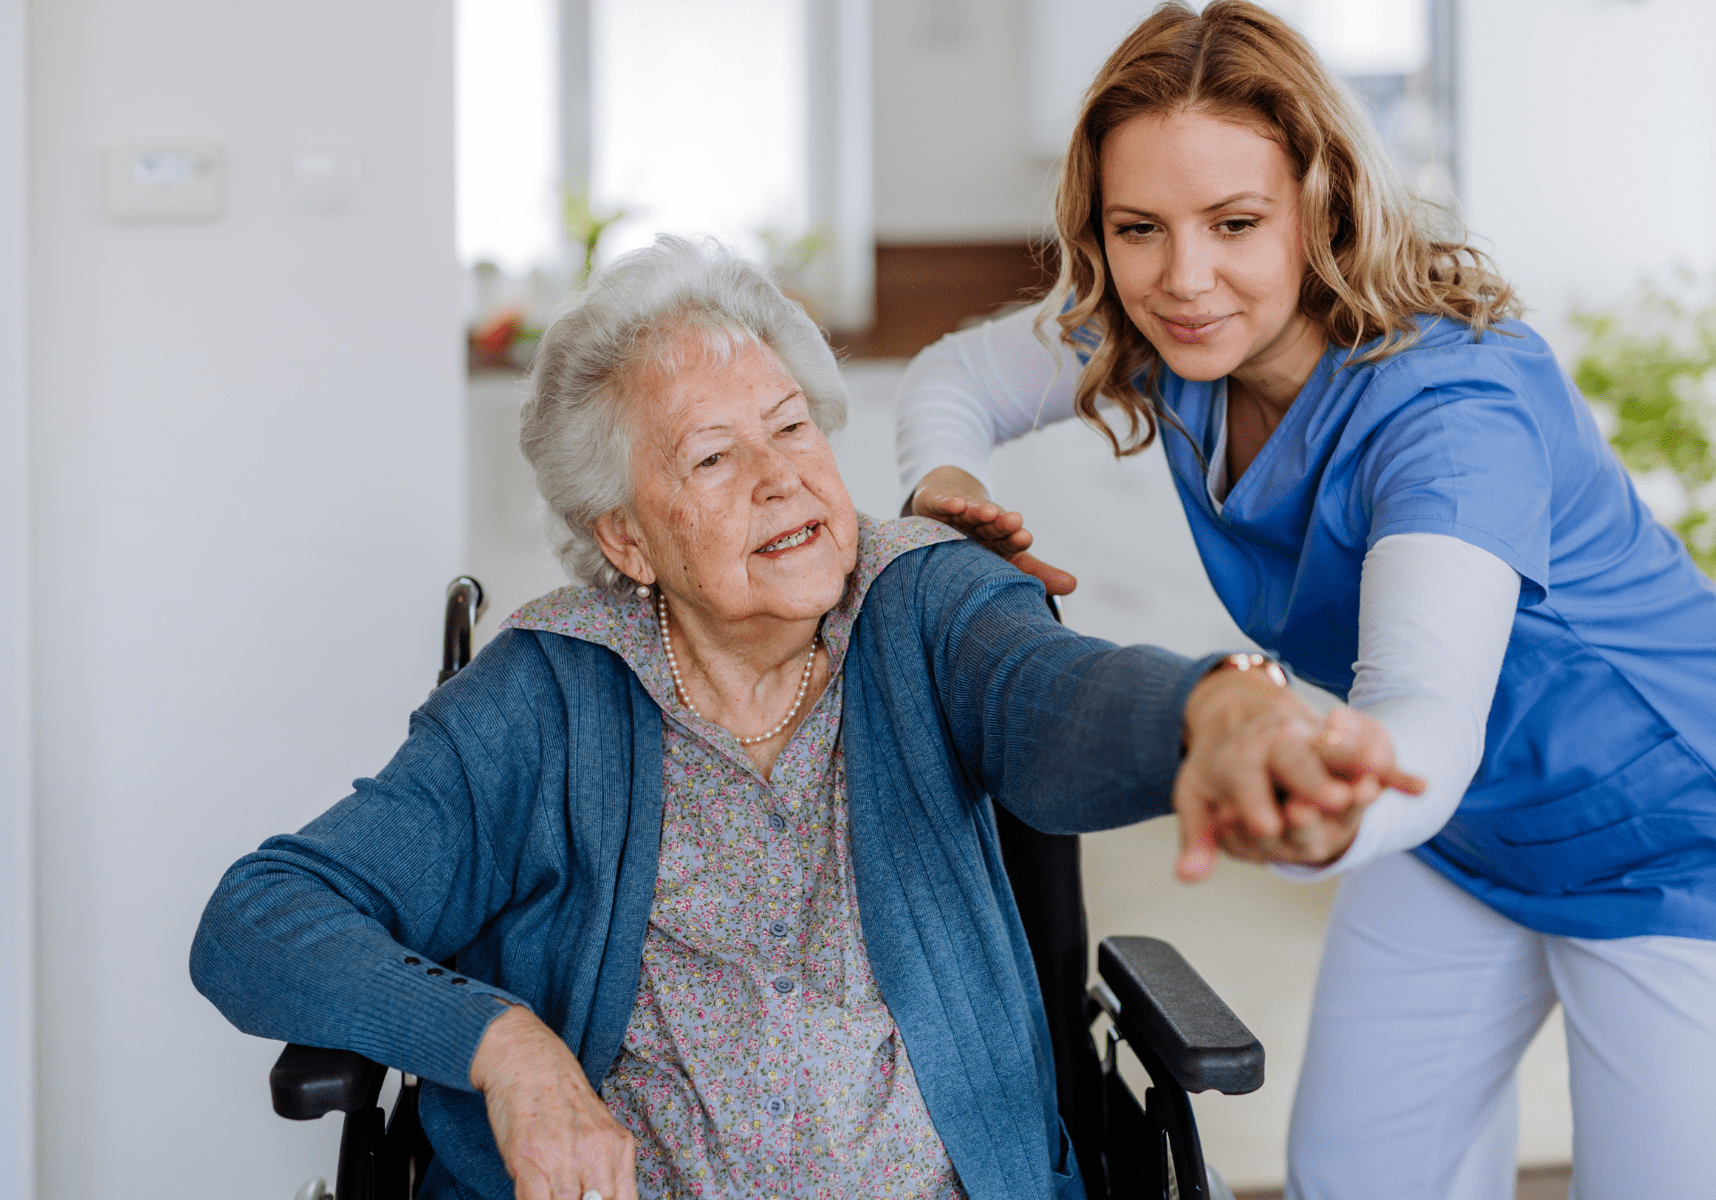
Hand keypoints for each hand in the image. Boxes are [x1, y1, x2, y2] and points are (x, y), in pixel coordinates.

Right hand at [469, 1005, 637, 1199]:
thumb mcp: (598, 1131)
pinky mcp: (529, 1158)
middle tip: (576, 1199)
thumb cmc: (563, 1100)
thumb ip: (607, 1168)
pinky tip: (536, 1197)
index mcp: (619, 1148)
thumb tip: (605, 1198)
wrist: (530, 1062)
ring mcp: (563, 1155)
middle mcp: (597, 1153)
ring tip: (555, 1196)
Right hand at [910, 466, 1076, 595]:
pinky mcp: (939, 502)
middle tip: (1014, 522)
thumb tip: (1073, 585)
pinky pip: (943, 503)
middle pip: (994, 524)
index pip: (1010, 540)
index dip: (1017, 539)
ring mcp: (960, 513)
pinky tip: (956, 505)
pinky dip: (949, 503)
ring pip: (971, 512)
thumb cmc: (979, 537)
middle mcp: (981, 525)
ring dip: (980, 511)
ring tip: (988, 512)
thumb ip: (1036, 573)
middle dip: (1003, 523)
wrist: (948, 503)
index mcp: (998, 540)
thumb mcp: (1005, 557)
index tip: (1025, 538)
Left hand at [1174, 672, 1424, 881]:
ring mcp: (1312, 745)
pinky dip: (1393, 773)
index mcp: (1239, 758)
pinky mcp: (1341, 749)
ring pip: (1339, 755)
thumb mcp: (1195, 797)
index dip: (1255, 805)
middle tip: (1332, 801)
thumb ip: (1197, 837)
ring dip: (1360, 769)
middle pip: (1297, 765)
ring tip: (1377, 786)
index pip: (1246, 782)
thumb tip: (1186, 877)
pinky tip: (1418, 788)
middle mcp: (1278, 747)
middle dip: (1314, 783)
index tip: (1266, 826)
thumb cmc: (1219, 768)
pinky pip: (1370, 759)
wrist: (1242, 715)